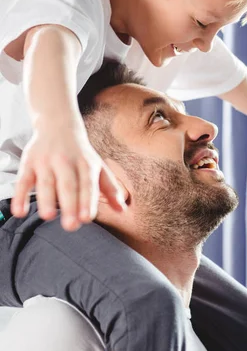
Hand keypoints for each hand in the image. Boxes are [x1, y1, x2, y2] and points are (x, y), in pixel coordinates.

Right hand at [11, 124, 125, 230]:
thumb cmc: (81, 154)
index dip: (87, 201)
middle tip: (71, 226)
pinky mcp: (28, 163)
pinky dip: (20, 196)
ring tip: (47, 216)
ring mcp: (46, 162)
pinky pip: (23, 180)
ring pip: (46, 183)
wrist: (58, 124)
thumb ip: (110, 189)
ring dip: (46, 200)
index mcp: (86, 165)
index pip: (87, 185)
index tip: (87, 219)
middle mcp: (66, 162)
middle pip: (68, 185)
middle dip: (69, 205)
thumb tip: (123, 210)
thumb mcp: (98, 168)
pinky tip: (19, 212)